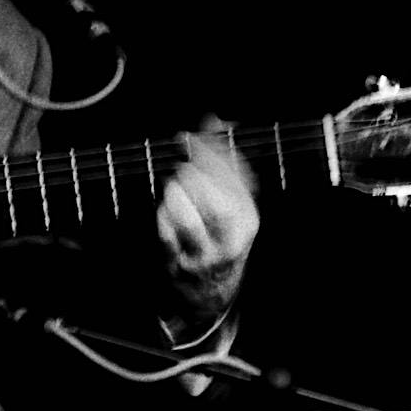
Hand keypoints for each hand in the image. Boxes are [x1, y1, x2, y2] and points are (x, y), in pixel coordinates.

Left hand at [156, 115, 259, 338]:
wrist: (211, 291)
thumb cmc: (219, 234)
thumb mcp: (230, 199)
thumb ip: (222, 158)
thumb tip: (212, 118)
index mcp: (248, 218)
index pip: (235, 180)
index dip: (208, 153)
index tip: (188, 137)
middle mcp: (232, 239)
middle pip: (218, 205)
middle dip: (195, 178)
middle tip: (181, 168)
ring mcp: (205, 254)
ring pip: (192, 222)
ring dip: (176, 197)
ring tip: (173, 187)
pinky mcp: (179, 265)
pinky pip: (168, 237)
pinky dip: (162, 218)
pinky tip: (164, 210)